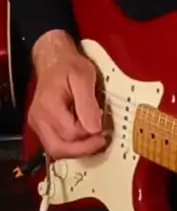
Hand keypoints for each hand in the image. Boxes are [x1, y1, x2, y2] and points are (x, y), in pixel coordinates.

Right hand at [28, 32, 106, 159]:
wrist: (54, 60)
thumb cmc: (68, 66)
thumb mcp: (84, 77)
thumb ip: (88, 104)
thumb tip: (95, 128)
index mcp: (49, 105)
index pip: (70, 133)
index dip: (89, 134)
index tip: (104, 127)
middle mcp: (39, 118)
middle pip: (58, 149)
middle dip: (83, 150)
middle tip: (102, 140)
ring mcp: (38, 124)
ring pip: (56, 150)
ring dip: (78, 150)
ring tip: (95, 139)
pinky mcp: (41, 126)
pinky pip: (55, 144)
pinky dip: (71, 145)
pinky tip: (84, 136)